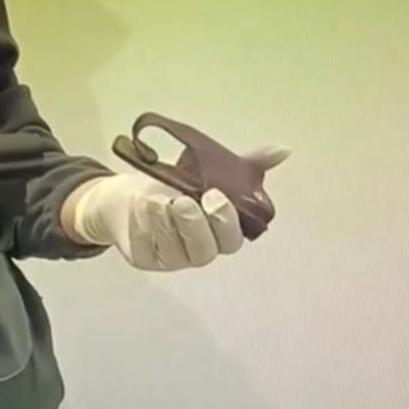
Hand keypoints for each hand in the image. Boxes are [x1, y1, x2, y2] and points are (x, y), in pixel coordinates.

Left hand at [70, 146, 289, 270]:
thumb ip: (243, 166)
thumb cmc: (172, 186)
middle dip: (195, 226)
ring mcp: (170, 258)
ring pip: (173, 251)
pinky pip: (146, 248)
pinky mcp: (143, 258)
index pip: (230, 240)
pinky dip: (144, 225)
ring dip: (165, 223)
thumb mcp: (205, 170)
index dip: (224, 222)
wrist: (125, 195)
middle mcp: (197, 250)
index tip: (213, 195)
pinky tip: (141, 205)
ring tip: (156, 199)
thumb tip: (282, 150)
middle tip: (183, 201)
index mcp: (218, 233)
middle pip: (203, 251)